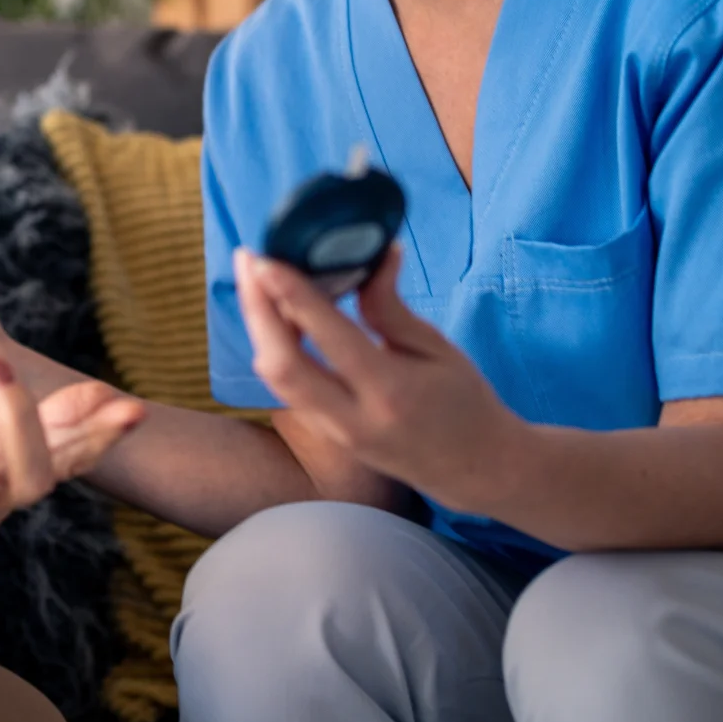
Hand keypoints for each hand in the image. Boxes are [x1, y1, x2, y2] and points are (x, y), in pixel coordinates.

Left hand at [232, 245, 521, 510]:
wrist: (474, 466)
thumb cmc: (464, 401)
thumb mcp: (436, 347)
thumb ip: (391, 307)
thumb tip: (373, 254)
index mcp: (390, 390)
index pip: (329, 335)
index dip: (291, 293)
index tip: (265, 258)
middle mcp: (353, 418)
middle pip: (282, 365)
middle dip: (256, 309)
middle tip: (247, 260)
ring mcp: (335, 433)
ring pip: (275, 378)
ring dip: (259, 326)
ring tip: (257, 280)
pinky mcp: (326, 436)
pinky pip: (285, 388)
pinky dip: (274, 347)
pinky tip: (276, 315)